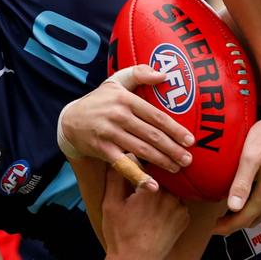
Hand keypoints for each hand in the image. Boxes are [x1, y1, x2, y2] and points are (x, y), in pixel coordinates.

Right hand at [60, 65, 195, 173]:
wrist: (70, 120)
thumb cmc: (100, 100)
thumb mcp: (116, 81)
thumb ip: (140, 73)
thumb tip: (164, 75)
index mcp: (126, 99)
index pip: (156, 116)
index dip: (175, 129)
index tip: (190, 140)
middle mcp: (118, 116)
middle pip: (152, 135)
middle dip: (172, 149)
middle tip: (188, 159)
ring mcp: (109, 134)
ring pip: (141, 150)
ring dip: (162, 161)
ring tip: (177, 168)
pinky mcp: (102, 150)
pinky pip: (123, 165)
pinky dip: (138, 176)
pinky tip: (152, 185)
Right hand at [99, 167, 189, 259]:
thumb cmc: (120, 235)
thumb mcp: (111, 204)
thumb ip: (116, 177)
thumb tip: (121, 157)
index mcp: (151, 189)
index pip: (147, 164)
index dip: (139, 166)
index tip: (135, 169)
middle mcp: (170, 195)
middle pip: (161, 175)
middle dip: (152, 178)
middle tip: (140, 188)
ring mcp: (180, 207)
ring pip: (171, 188)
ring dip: (162, 190)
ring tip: (148, 204)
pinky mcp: (185, 218)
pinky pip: (177, 202)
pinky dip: (169, 204)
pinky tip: (157, 214)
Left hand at [214, 104, 260, 233]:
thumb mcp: (250, 158)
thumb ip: (241, 184)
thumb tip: (233, 208)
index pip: (245, 219)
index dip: (228, 227)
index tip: (213, 229)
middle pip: (257, 217)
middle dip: (238, 221)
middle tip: (221, 220)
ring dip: (251, 211)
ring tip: (235, 206)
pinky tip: (255, 190)